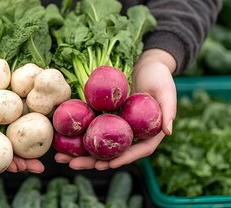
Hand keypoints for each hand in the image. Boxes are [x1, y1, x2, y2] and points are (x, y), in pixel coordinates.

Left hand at [55, 48, 176, 169]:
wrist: (147, 65)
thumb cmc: (160, 76)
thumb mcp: (168, 91)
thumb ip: (169, 111)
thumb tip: (168, 132)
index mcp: (150, 133)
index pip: (138, 151)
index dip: (124, 159)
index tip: (108, 165)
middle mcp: (133, 134)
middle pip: (114, 153)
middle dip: (93, 161)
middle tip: (72, 165)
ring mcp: (119, 127)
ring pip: (100, 144)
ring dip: (80, 153)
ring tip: (60, 157)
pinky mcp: (108, 118)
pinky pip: (93, 129)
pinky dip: (79, 135)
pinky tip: (62, 138)